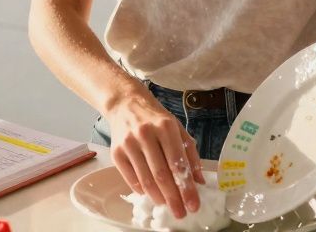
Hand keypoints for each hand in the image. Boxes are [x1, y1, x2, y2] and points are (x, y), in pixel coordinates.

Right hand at [106, 91, 203, 218]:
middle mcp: (145, 134)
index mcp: (165, 127)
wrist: (125, 103)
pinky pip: (130, 178)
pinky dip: (142, 190)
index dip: (186, 187)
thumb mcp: (177, 128)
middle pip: (161, 174)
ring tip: (167, 205)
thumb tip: (198, 181)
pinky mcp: (116, 152)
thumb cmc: (155, 118)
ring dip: (158, 197)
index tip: (193, 204)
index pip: (178, 163)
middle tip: (181, 212)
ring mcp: (128, 143)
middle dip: (173, 198)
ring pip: (145, 179)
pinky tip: (151, 194)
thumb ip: (190, 154)